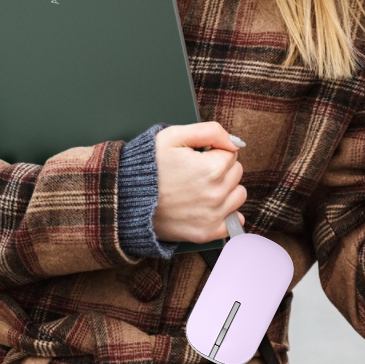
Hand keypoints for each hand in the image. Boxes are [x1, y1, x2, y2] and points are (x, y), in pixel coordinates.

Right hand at [152, 122, 246, 243]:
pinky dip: (226, 215)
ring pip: (238, 195)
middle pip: (236, 173)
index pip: (232, 153)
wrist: (126, 198)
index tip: (196, 157)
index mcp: (211, 168)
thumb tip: (235, 141)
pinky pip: (233, 223)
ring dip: (226, 190)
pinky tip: (209, 208)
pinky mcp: (206, 232)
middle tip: (195, 172)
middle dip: (220, 169)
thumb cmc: (148, 165)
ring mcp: (212, 215)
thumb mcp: (172, 135)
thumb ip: (210, 131)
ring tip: (200, 189)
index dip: (213, 152)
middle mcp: (216, 193)